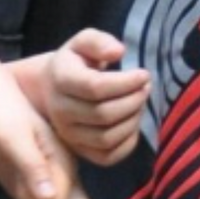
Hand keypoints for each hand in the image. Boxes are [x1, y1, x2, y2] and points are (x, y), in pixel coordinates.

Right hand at [45, 30, 150, 166]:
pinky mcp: (79, 151)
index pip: (95, 88)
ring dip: (133, 119)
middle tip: (146, 86)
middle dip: (133, 99)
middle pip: (103, 114)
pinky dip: (128, 141)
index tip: (144, 74)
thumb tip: (118, 51)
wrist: (52, 88)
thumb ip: (98, 41)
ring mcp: (68, 135)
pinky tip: (134, 120)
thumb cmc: (76, 61)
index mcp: (61, 80)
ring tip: (140, 100)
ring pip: (106, 137)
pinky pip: (108, 157)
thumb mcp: (83, 41)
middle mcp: (61, 112)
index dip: (126, 82)